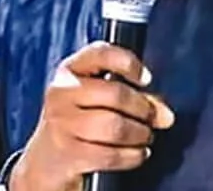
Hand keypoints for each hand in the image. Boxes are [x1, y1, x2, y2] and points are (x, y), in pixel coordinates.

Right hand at [10, 41, 174, 190]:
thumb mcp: (97, 99)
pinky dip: (131, 156)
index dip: (128, 63)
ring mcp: (61, 122)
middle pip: (116, 94)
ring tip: (146, 136)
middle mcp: (62, 91)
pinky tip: (138, 154)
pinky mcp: (67, 152)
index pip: (101, 53)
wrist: (47, 160)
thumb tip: (165, 115)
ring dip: (139, 134)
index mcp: (70, 69)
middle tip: (157, 118)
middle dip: (144, 108)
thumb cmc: (80, 120)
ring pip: (115, 126)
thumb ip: (133, 97)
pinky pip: (110, 154)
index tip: (146, 79)